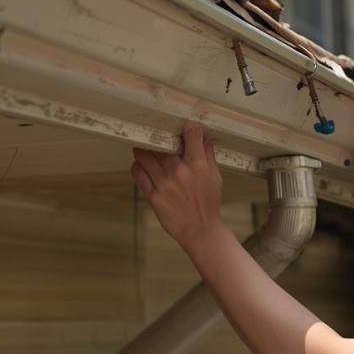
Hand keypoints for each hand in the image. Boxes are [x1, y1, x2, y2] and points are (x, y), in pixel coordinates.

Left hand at [130, 121, 225, 248]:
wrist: (200, 229)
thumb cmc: (208, 203)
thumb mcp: (215, 177)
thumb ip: (208, 156)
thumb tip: (207, 138)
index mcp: (198, 166)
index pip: (192, 137)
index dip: (189, 127)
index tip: (187, 125)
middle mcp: (179, 172)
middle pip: (161, 144)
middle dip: (159, 138)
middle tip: (157, 136)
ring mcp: (164, 183)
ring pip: (144, 156)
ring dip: (143, 150)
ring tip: (146, 150)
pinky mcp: (154, 195)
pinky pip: (138, 173)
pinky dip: (138, 166)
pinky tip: (142, 166)